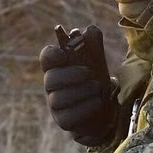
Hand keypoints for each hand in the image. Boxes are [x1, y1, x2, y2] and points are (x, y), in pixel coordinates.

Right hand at [40, 25, 119, 145]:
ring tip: (97, 88)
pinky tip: (97, 102)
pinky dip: (84, 108)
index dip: (52, 55)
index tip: (64, 55)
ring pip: (58, 99)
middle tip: (88, 73)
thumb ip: (94, 45)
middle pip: (50, 80)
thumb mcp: (97, 62)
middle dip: (70, 75)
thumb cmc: (96, 81)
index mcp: (58, 67)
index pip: (46, 58)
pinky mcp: (64, 122)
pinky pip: (68, 117)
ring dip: (80, 92)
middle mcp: (52, 87)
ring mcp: (56, 106)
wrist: (106, 109)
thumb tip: (90, 30)